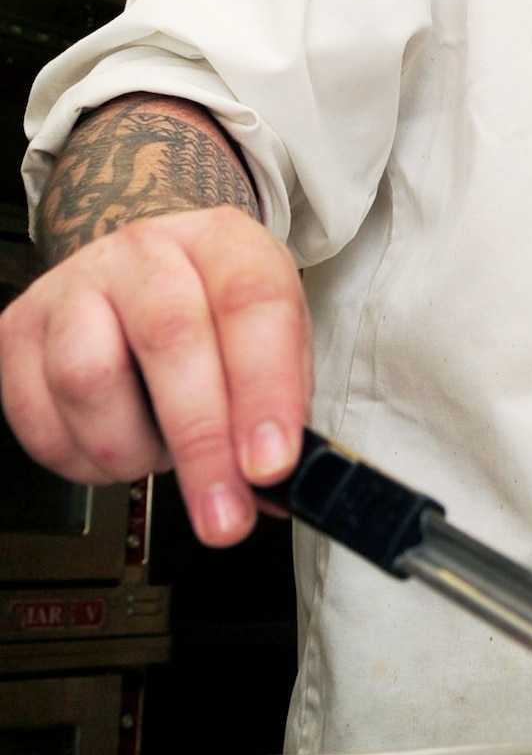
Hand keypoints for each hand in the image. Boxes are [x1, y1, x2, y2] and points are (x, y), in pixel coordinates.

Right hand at [0, 207, 310, 545]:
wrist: (144, 277)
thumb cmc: (215, 316)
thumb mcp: (275, 339)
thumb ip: (281, 408)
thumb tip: (275, 490)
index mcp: (222, 243)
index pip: (250, 303)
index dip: (263, 389)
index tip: (269, 465)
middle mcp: (145, 252)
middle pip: (168, 338)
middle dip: (202, 443)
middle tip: (224, 512)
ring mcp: (73, 285)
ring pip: (87, 378)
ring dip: (132, 448)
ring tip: (158, 453)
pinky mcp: (17, 329)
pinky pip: (38, 417)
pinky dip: (82, 460)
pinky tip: (114, 449)